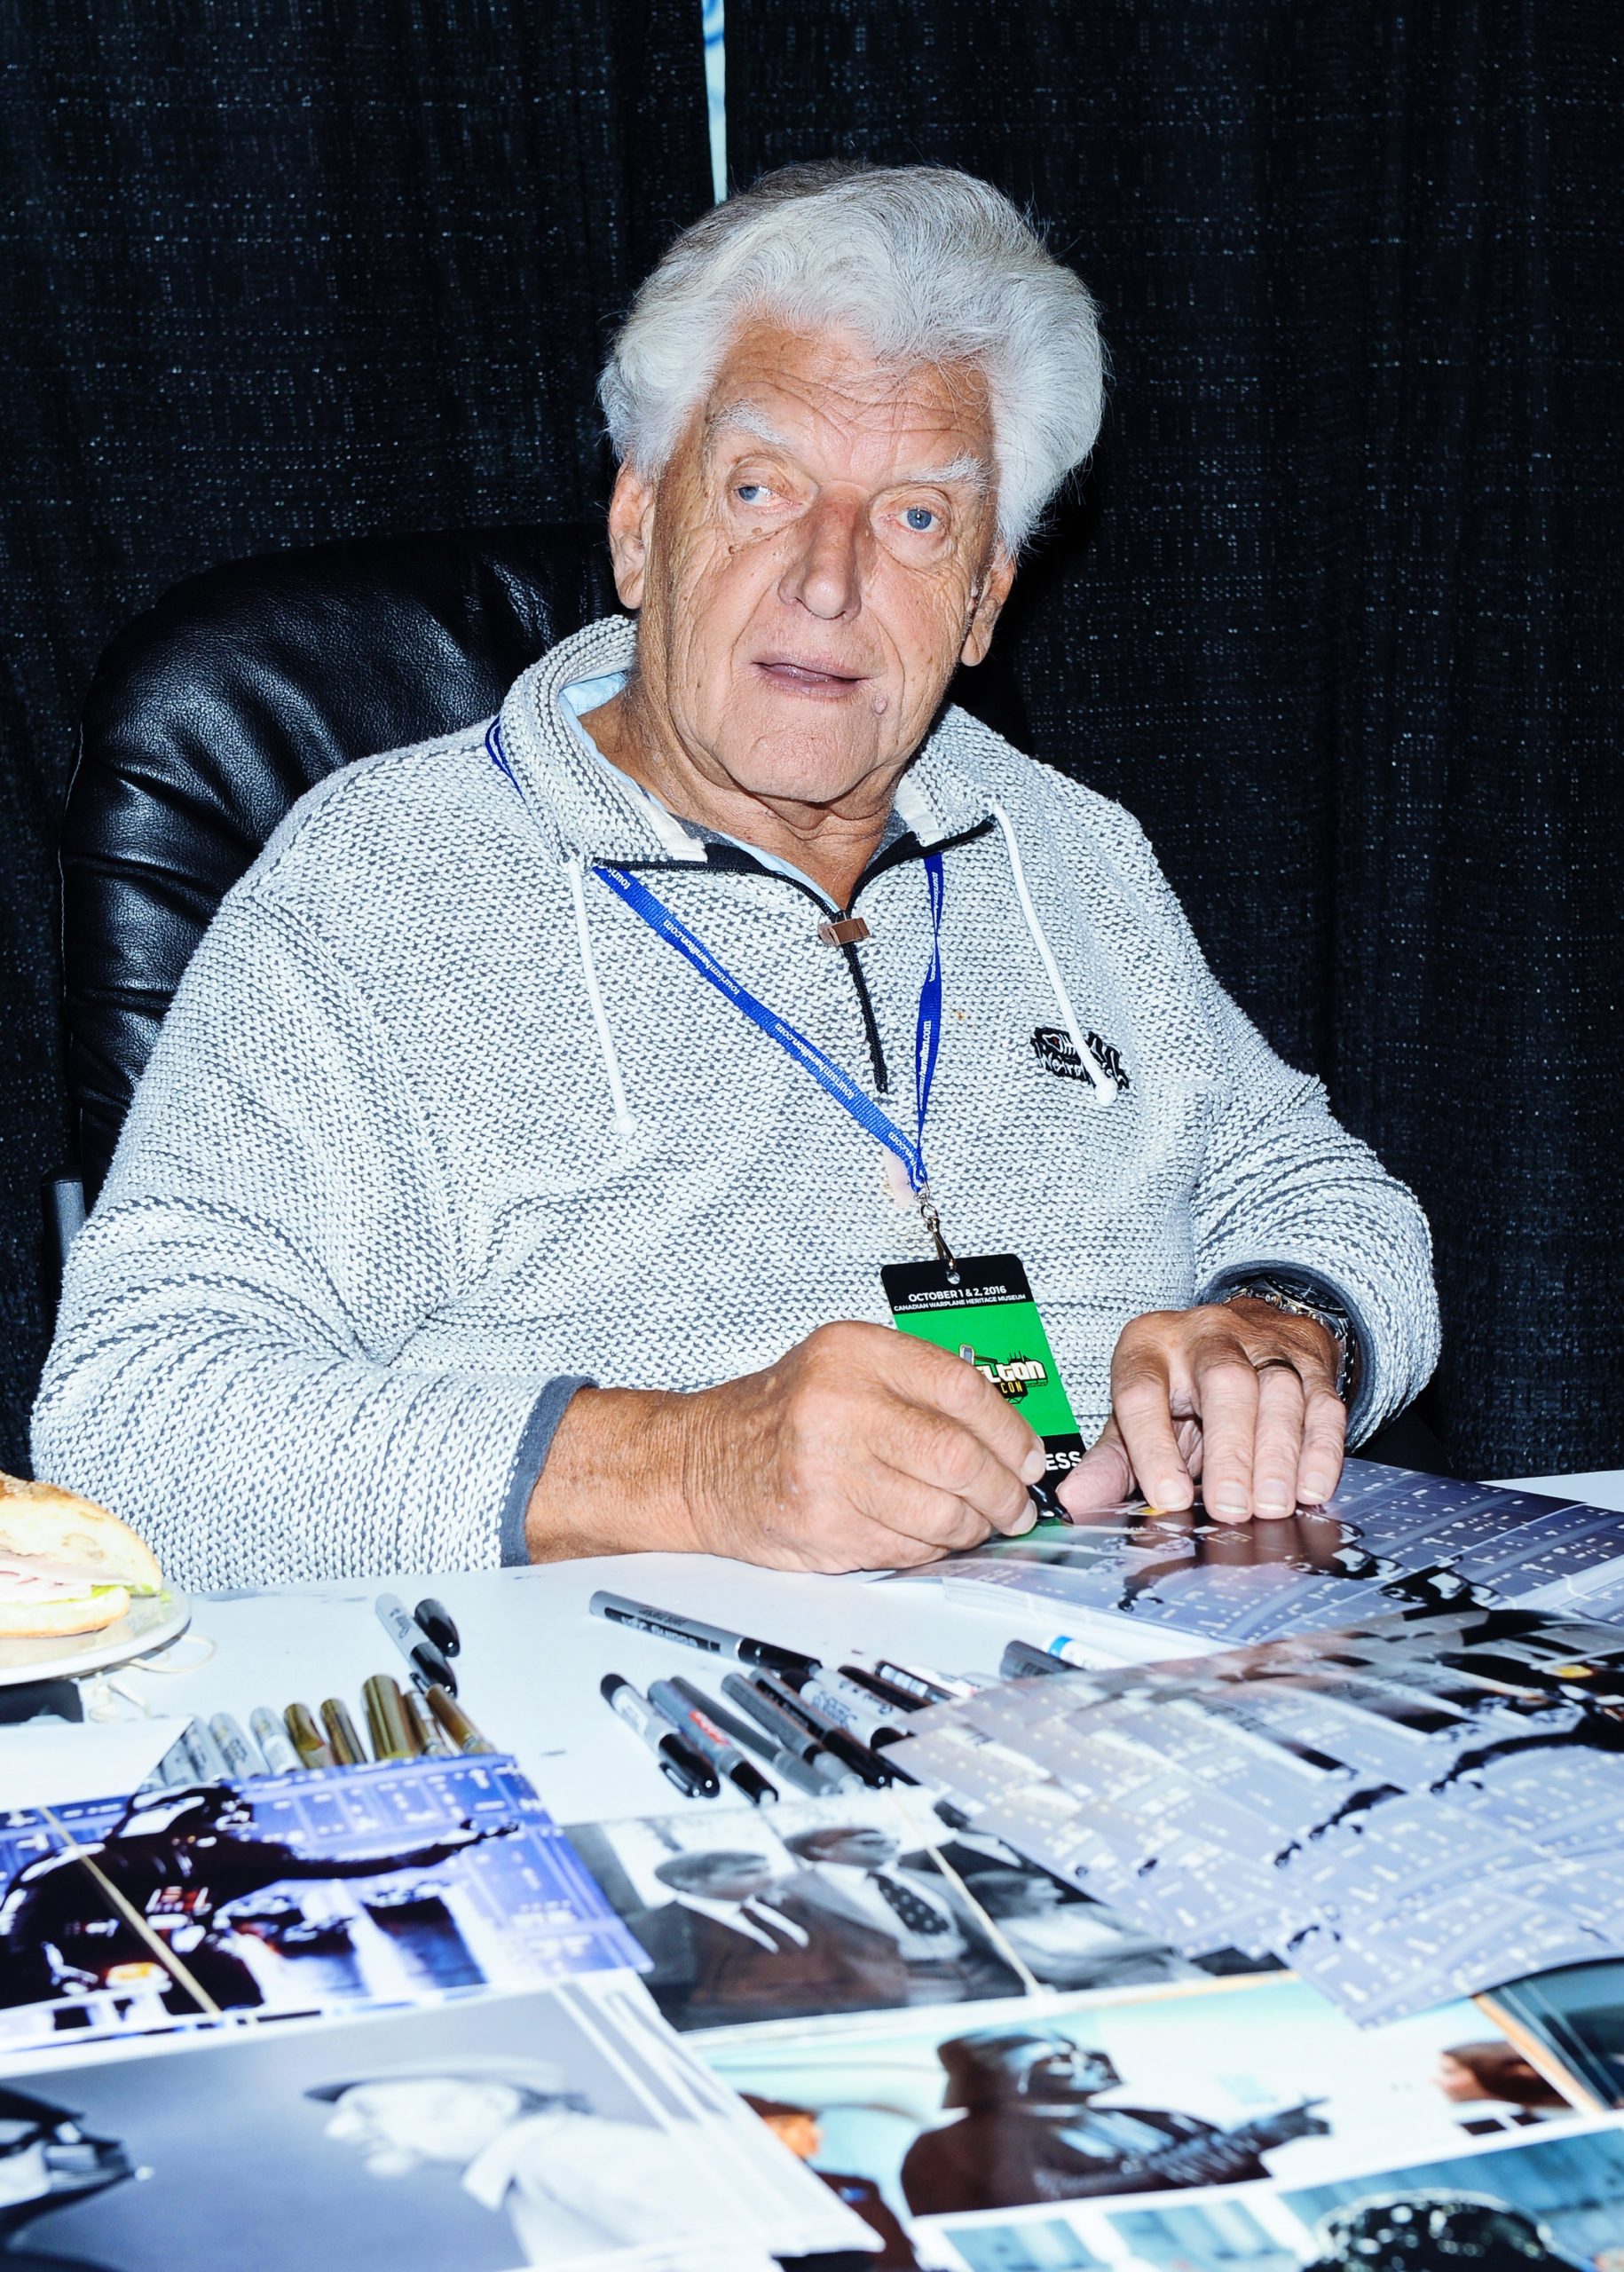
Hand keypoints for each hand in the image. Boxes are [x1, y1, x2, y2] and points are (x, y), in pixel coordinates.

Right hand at [527, 1321, 1046, 1569]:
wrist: (699, 1461)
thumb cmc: (778, 1416)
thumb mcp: (842, 1368)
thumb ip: (916, 1387)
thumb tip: (1006, 1436)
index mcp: (852, 1353)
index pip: (961, 1388)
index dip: (1011, 1431)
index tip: (1028, 1457)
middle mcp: (838, 1404)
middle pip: (958, 1456)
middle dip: (1004, 1492)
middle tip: (1016, 1505)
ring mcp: (827, 1468)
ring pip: (941, 1511)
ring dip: (974, 1528)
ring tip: (977, 1524)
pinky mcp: (822, 1525)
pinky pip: (907, 1546)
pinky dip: (933, 1549)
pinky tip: (930, 1537)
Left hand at [1058, 1298, 1345, 1523]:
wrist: (1247, 1330)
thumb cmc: (1182, 1387)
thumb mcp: (1136, 1415)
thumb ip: (1111, 1461)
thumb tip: (1075, 1502)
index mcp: (1150, 1347)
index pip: (1144, 1390)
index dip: (1153, 1445)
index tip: (1166, 1497)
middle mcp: (1207, 1336)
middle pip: (1223, 1383)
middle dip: (1230, 1450)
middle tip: (1231, 1508)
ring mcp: (1264, 1345)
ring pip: (1278, 1391)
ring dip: (1278, 1454)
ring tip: (1272, 1506)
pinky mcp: (1310, 1362)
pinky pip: (1322, 1402)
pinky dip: (1320, 1449)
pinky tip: (1312, 1488)